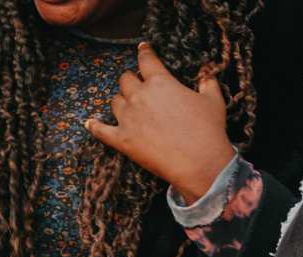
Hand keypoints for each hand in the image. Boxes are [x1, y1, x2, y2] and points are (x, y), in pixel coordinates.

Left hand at [86, 42, 236, 201]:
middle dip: (132, 80)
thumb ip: (207, 81)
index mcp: (160, 82)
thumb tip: (206, 70)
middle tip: (138, 85)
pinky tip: (89, 123)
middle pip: (126, 79)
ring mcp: (128, 118)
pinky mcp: (121, 139)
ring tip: (127, 104)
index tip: (142, 48)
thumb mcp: (213, 100)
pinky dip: (94, 126)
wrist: (199, 162)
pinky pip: (100, 130)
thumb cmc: (208, 129)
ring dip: (121, 100)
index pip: (146, 60)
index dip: (144, 52)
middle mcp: (139, 96)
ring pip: (115, 101)